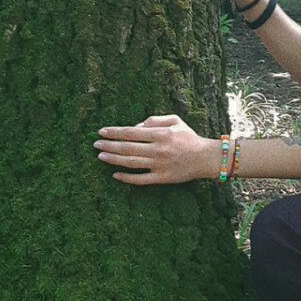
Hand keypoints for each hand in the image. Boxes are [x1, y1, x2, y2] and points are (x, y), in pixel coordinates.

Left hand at [94, 115, 215, 184]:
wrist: (206, 158)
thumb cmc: (189, 137)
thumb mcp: (176, 120)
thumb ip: (155, 120)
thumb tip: (136, 126)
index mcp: (161, 134)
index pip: (132, 132)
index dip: (115, 131)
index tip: (102, 131)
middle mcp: (159, 150)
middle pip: (128, 147)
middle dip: (109, 145)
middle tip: (95, 144)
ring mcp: (160, 165)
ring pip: (131, 163)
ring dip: (114, 159)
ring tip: (100, 156)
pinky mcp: (162, 178)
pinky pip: (141, 180)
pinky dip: (127, 178)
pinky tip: (115, 175)